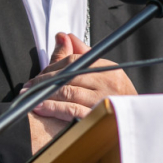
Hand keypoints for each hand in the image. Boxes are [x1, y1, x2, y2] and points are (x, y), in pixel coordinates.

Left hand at [27, 32, 135, 151]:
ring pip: (69, 92)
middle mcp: (109, 82)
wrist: (133, 126)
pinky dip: (54, 108)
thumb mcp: (102, 74)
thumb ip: (82, 55)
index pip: (76, 60)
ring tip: (30, 96)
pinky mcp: (97, 117)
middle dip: (45, 80)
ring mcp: (103, 100)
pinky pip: (72, 110)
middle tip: (29, 85)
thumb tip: (64, 37)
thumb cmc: (114, 98)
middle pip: (70, 75)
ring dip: (45, 94)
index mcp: (109, 69)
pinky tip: (41, 108)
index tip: (40, 74)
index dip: (54, 66)